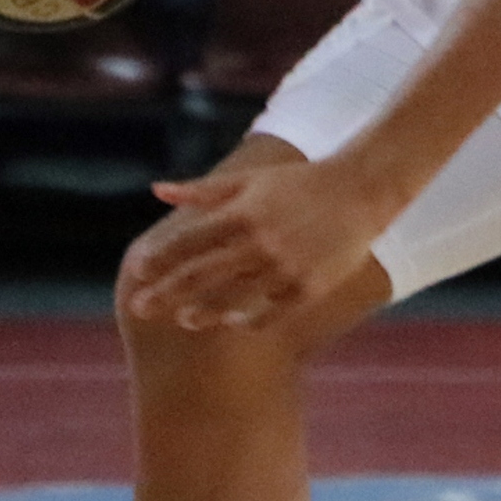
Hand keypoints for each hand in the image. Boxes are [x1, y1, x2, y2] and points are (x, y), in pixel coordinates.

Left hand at [118, 155, 403, 332]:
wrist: (363, 190)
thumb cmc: (301, 182)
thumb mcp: (251, 180)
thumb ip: (203, 191)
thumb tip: (157, 190)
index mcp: (244, 213)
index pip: (189, 240)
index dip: (160, 257)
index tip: (137, 270)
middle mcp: (261, 242)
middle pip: (202, 274)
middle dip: (167, 293)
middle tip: (139, 308)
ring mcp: (285, 267)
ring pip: (233, 299)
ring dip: (204, 312)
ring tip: (184, 320)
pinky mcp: (309, 287)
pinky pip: (270, 312)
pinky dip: (248, 319)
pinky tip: (233, 321)